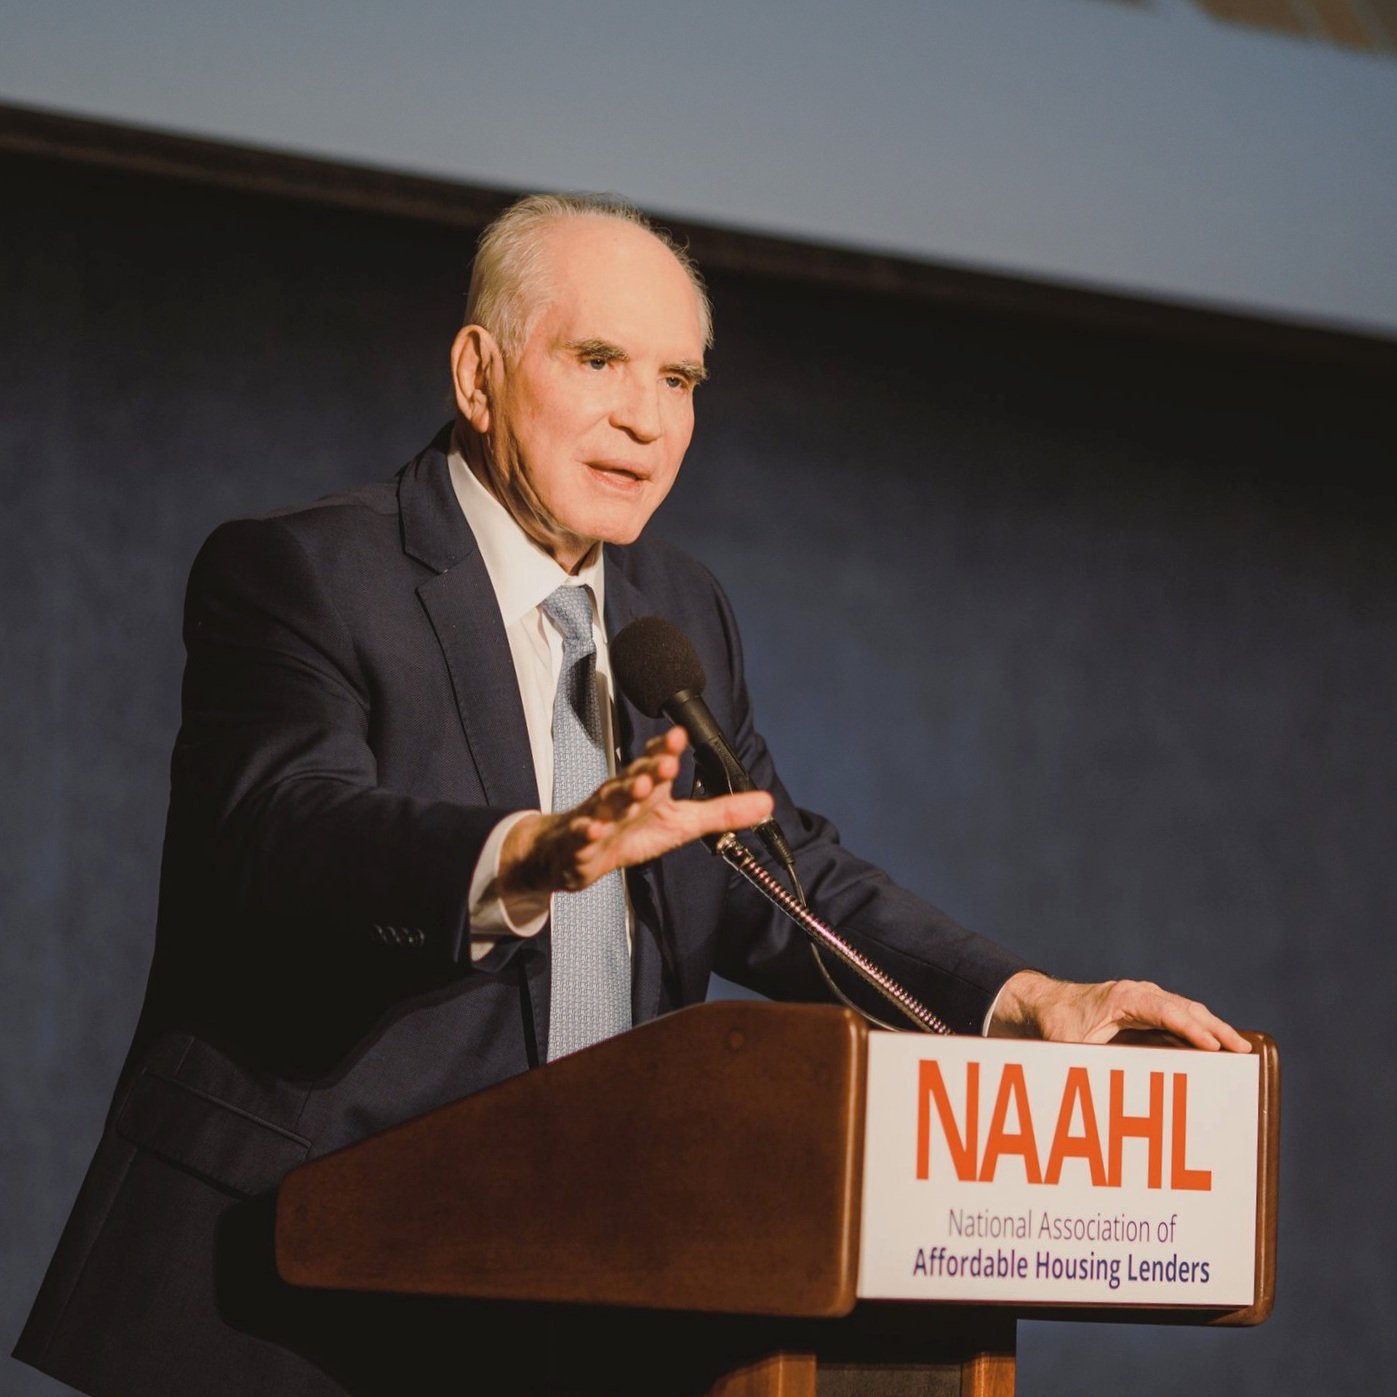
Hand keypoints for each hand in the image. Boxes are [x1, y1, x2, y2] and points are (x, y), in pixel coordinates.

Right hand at [498, 727, 773, 905]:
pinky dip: (588, 832)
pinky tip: (595, 830)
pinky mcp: (580, 842)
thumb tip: (766, 803)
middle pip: (637, 777)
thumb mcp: (681, 823)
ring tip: (641, 787)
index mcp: (647, 788)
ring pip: (610, 802)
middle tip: (669, 762)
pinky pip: (583, 835)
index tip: (681, 735)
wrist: (572, 854)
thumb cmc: (630, 832)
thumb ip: (722, 812)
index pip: (657, 762)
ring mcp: (599, 816)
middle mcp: (622, 795)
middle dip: (652, 768)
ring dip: (624, 794)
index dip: (668, 748)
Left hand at [989, 970, 1251, 1052]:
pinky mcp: (1146, 1007)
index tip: (1214, 1046)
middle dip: (1216, 1028)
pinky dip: (1199, 1028)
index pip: (1168, 1011)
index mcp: (1125, 998)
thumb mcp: (1068, 1047)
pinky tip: (1216, 1045)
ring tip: (1239, 1048)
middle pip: (1186, 1008)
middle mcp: (1140, 994)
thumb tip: (1096, 1093)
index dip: (1191, 1029)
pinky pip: (1179, 1015)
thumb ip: (1085, 1064)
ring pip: (1187, 1009)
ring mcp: (1145, 998)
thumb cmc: (1058, 1023)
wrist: (1045, 1002)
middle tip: (1243, 1049)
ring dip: (1213, 1027)